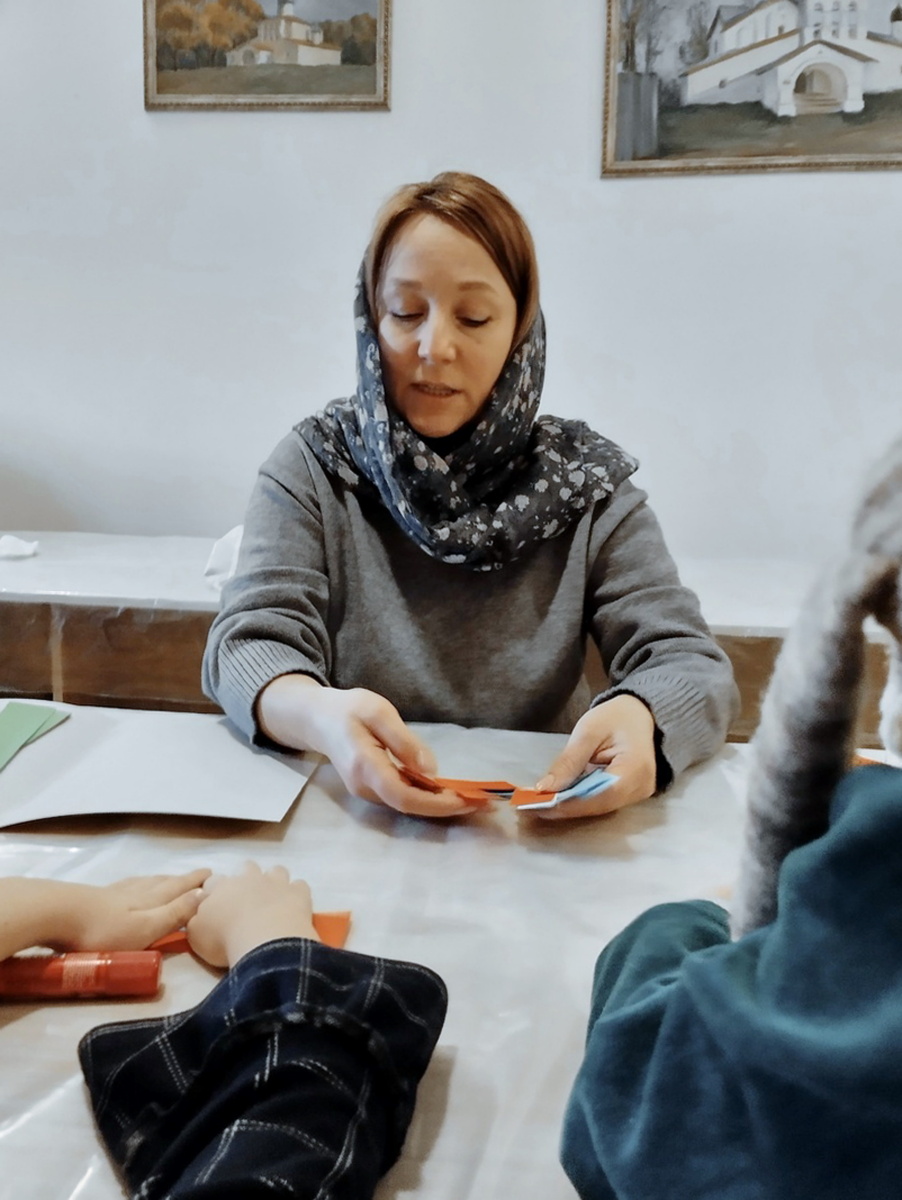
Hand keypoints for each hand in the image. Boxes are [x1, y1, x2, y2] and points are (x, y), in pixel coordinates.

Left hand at [2, 869, 210, 958]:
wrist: (57, 914)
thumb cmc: (105, 929)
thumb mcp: (147, 927)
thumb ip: (175, 913)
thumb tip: (205, 895)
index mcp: (152, 898)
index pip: (180, 888)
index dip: (196, 882)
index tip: (213, 874)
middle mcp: (137, 890)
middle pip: (164, 882)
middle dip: (182, 880)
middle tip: (198, 876)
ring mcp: (115, 893)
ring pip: (145, 883)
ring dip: (161, 881)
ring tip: (169, 880)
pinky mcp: (95, 898)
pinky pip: (127, 888)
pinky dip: (138, 885)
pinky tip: (131, 888)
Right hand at [187, 862, 319, 968]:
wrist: (264, 942)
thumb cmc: (224, 940)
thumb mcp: (196, 935)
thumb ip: (196, 919)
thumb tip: (199, 912)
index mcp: (221, 887)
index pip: (213, 881)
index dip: (214, 891)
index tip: (216, 905)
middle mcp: (249, 878)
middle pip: (246, 868)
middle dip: (246, 879)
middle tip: (245, 900)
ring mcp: (276, 882)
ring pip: (275, 870)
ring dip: (274, 881)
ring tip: (273, 900)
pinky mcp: (298, 892)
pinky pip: (299, 886)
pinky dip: (296, 894)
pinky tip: (294, 907)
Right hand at [258, 676, 474, 817]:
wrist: (318, 719)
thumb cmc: (348, 710)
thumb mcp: (378, 712)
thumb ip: (404, 741)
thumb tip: (431, 770)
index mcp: (366, 767)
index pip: (406, 796)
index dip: (438, 803)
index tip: (468, 800)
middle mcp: (366, 787)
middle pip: (411, 806)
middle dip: (448, 808)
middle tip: (484, 803)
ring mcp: (367, 791)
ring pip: (409, 805)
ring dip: (442, 804)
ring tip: (475, 798)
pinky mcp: (373, 789)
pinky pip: (404, 797)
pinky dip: (429, 797)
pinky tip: (450, 791)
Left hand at [532, 695, 657, 820]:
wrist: (639, 714)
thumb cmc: (616, 717)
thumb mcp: (588, 731)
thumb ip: (569, 761)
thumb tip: (545, 788)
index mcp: (636, 768)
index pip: (600, 795)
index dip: (569, 804)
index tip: (540, 805)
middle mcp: (641, 787)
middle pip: (599, 805)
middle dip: (565, 807)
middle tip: (533, 806)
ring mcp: (638, 793)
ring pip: (599, 807)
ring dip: (570, 805)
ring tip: (540, 803)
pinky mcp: (630, 795)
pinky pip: (602, 802)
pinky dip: (580, 800)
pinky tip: (559, 797)